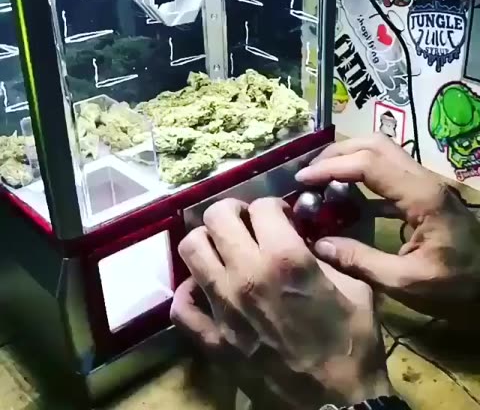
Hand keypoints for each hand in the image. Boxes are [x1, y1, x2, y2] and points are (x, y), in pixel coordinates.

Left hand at [171, 198, 390, 408]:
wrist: (338, 402)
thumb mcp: (355, 286)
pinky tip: (206, 290)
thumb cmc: (352, 341)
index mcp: (286, 258)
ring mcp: (223, 307)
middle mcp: (247, 274)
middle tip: (245, 222)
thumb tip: (302, 237)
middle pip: (216, 217)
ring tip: (224, 249)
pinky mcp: (213, 339)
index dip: (273, 206)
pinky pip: (181, 306)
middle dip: (232, 211)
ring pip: (191, 250)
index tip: (280, 217)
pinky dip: (190, 293)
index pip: (261, 206)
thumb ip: (327, 253)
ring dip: (207, 242)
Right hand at [296, 134, 479, 322]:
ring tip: (320, 177)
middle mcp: (424, 180)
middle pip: (375, 144)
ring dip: (348, 158)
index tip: (302, 179)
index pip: (369, 164)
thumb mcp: (406, 283)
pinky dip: (360, 174)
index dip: (331, 167)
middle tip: (309, 173)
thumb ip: (360, 261)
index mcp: (422, 197)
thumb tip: (318, 245)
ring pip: (382, 151)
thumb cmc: (457, 288)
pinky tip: (343, 195)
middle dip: (337, 153)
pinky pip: (387, 171)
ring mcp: (425, 183)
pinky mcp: (423, 193)